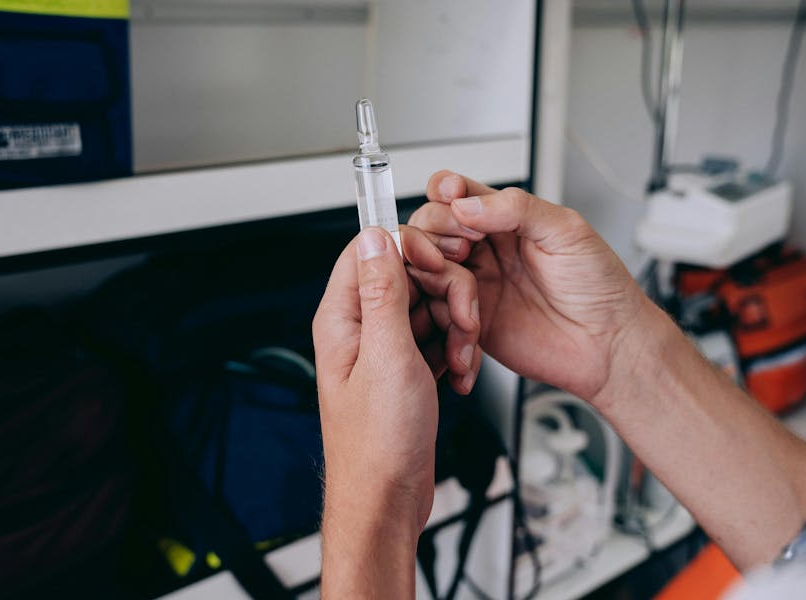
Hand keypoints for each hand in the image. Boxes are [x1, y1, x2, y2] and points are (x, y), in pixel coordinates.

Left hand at [312, 225, 479, 538]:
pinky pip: (437, 338)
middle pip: (409, 276)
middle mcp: (360, 329)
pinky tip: (460, 375)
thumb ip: (382, 293)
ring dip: (456, 327)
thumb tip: (374, 238)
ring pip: (430, 307)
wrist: (388, 500)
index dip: (410, 248)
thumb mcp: (387, 357)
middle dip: (446, 295)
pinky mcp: (406, 368)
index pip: (369, 251)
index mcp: (343, 319)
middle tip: (463, 325)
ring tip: (462, 361)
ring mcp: (384, 349)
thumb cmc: (378, 444)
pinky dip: (456, 351)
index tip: (441, 263)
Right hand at [408, 171, 645, 403]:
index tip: (453, 198)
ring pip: (424, 265)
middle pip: (430, 224)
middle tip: (466, 247)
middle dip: (437, 230)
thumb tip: (466, 205)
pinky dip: (439, 309)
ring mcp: (475, 284)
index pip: (456, 192)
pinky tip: (466, 314)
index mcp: (507, 219)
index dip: (445, 190)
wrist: (608, 345)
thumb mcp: (566, 230)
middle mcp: (485, 249)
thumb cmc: (600, 288)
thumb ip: (515, 209)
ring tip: (461, 282)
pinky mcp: (469, 321)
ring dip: (432, 268)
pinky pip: (434, 309)